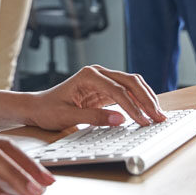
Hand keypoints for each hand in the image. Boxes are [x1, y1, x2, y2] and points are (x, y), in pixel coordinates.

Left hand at [26, 65, 166, 130]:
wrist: (37, 107)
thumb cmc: (48, 110)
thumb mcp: (67, 117)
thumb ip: (93, 117)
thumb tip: (120, 119)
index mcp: (88, 75)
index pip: (117, 90)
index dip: (133, 106)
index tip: (143, 121)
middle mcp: (97, 73)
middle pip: (130, 82)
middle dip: (146, 100)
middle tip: (158, 117)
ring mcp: (102, 79)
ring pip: (132, 84)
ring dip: (146, 98)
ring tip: (158, 115)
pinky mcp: (105, 89)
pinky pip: (127, 92)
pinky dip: (140, 101)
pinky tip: (148, 111)